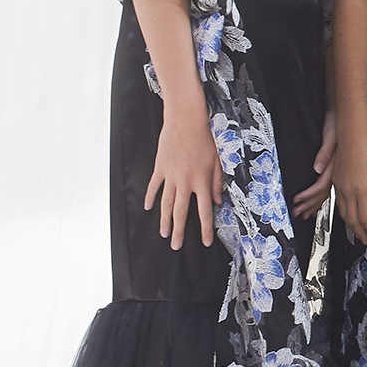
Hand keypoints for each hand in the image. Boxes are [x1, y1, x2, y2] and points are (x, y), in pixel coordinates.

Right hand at [146, 109, 222, 247]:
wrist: (186, 120)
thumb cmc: (206, 138)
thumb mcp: (218, 161)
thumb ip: (217, 183)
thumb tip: (217, 202)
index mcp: (201, 181)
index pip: (204, 211)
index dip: (204, 229)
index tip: (204, 242)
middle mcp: (185, 182)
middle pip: (180, 212)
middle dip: (178, 231)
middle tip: (175, 246)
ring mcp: (170, 175)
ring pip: (166, 203)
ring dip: (164, 220)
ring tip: (163, 234)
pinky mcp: (160, 167)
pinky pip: (154, 186)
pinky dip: (150, 197)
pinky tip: (148, 208)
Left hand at [291, 109, 337, 219]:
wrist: (347, 120)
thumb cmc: (340, 125)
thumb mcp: (330, 136)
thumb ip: (325, 153)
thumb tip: (318, 168)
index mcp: (335, 167)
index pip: (320, 187)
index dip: (308, 196)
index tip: (297, 202)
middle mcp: (337, 173)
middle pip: (321, 194)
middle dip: (309, 205)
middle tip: (297, 214)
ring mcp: (338, 174)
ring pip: (325, 194)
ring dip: (314, 204)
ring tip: (304, 214)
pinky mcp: (338, 171)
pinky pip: (328, 188)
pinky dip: (320, 197)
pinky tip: (317, 203)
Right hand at [332, 125, 366, 247]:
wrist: (352, 137)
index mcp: (362, 191)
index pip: (365, 218)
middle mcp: (349, 192)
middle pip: (352, 219)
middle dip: (359, 232)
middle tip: (365, 240)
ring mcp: (340, 187)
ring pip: (343, 213)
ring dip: (350, 225)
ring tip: (357, 232)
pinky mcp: (336, 182)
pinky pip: (338, 203)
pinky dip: (343, 213)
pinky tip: (348, 214)